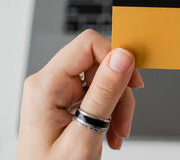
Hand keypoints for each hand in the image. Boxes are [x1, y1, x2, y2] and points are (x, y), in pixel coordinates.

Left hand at [17, 29, 143, 159]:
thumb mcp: (84, 136)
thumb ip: (104, 93)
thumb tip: (122, 56)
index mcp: (45, 85)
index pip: (88, 44)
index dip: (116, 57)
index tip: (134, 80)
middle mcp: (46, 83)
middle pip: (98, 63)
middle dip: (118, 91)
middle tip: (124, 122)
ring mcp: (54, 92)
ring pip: (101, 79)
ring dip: (117, 105)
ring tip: (117, 135)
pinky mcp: (62, 102)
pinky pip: (95, 93)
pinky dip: (108, 112)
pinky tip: (109, 134)